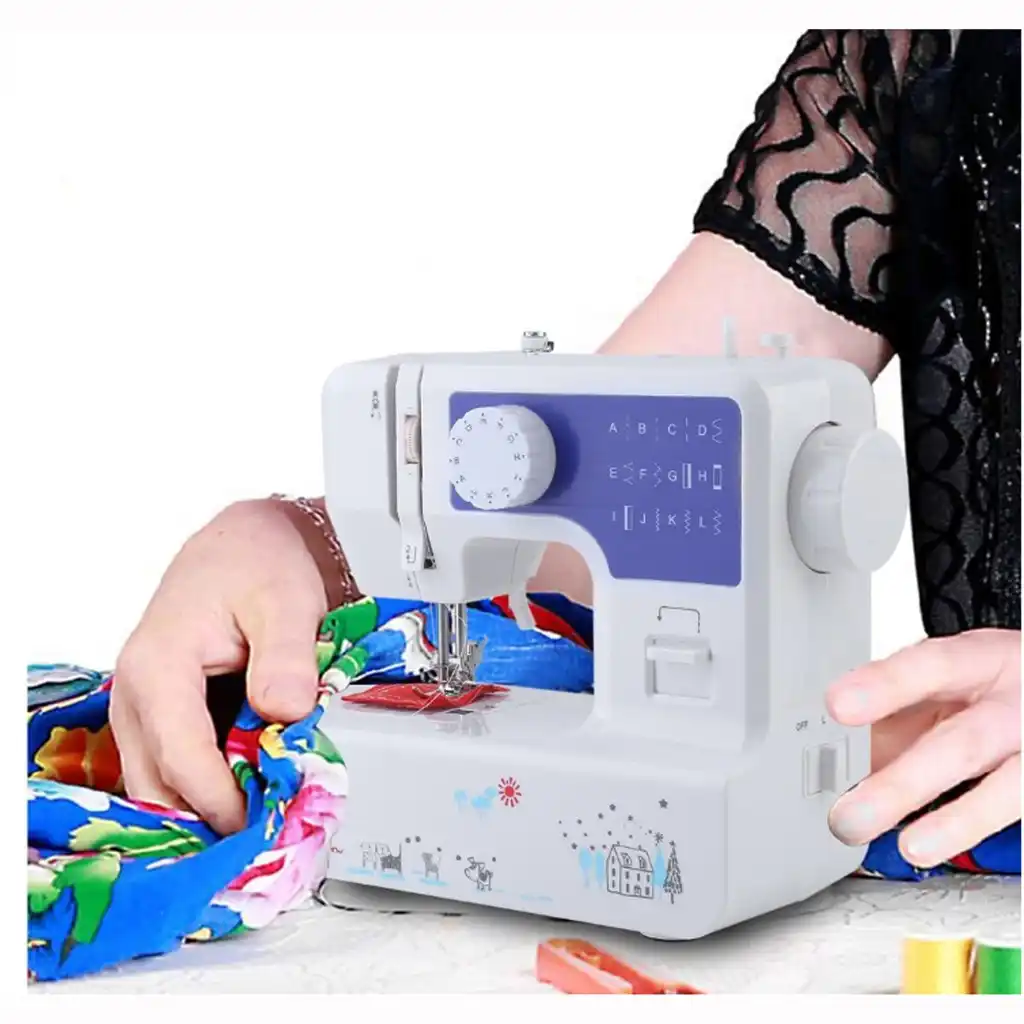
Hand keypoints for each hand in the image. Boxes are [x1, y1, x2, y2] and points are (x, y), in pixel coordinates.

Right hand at [111, 499, 328, 833]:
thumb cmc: (259, 561)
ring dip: (207, 807)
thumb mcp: (285, 600)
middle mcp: (138, 693)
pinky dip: (210, 786)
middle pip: (158, 786)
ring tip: (263, 820)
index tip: (260, 824)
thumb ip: (286, 658)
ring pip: (162, 783)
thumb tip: (288, 713)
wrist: (250, 542)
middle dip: (208, 819)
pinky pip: (178, 765)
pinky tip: (252, 791)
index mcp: (157, 666)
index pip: (180, 760)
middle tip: (264, 838)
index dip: (221, 801)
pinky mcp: (168, 714)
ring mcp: (148, 707)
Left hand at [826, 629, 1020, 866]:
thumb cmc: (993, 686)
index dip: (885, 686)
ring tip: (911, 847)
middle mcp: (1016, 704)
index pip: (930, 666)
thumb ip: (895, 712)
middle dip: (903, 782)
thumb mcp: (947, 681)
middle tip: (850, 813)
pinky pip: (1020, 810)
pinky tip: (949, 849)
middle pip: (963, 742)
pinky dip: (978, 831)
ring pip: (1007, 788)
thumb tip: (832, 753)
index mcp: (980, 662)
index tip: (838, 705)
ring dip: (954, 822)